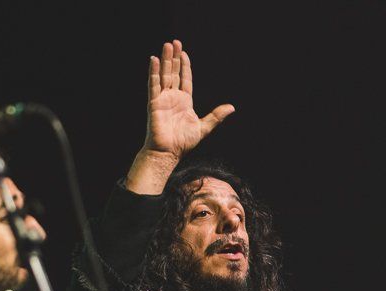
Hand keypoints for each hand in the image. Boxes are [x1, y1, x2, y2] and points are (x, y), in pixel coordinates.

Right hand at [143, 40, 233, 158]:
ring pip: (164, 75)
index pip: (185, 79)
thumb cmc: (184, 142)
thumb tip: (232, 107)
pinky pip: (153, 84)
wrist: (169, 153)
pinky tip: (154, 60)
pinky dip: (154, 72)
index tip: (184, 53)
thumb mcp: (204, 127)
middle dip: (175, 58)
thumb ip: (216, 116)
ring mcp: (163, 99)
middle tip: (175, 42)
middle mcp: (173, 97)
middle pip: (174, 73)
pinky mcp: (154, 102)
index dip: (185, 66)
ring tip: (167, 45)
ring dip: (165, 60)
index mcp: (184, 101)